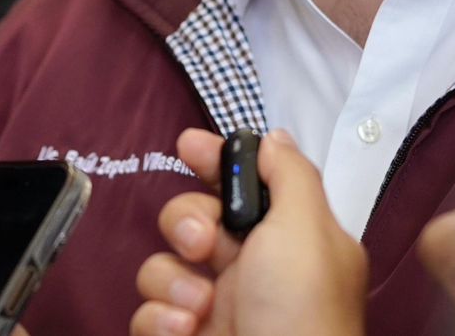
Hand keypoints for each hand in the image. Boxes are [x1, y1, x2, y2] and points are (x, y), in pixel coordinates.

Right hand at [131, 128, 365, 335]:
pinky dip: (159, 319)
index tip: (187, 145)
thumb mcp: (307, 230)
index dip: (215, 160)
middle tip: (204, 245)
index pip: (247, 184)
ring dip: (174, 281)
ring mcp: (214, 311)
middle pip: (193, 218)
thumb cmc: (300, 313)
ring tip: (201, 308)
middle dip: (187, 223)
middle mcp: (252, 272)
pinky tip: (184, 330)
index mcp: (290, 241)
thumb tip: (273, 138)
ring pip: (163, 266)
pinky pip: (147, 314)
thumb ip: (288, 175)